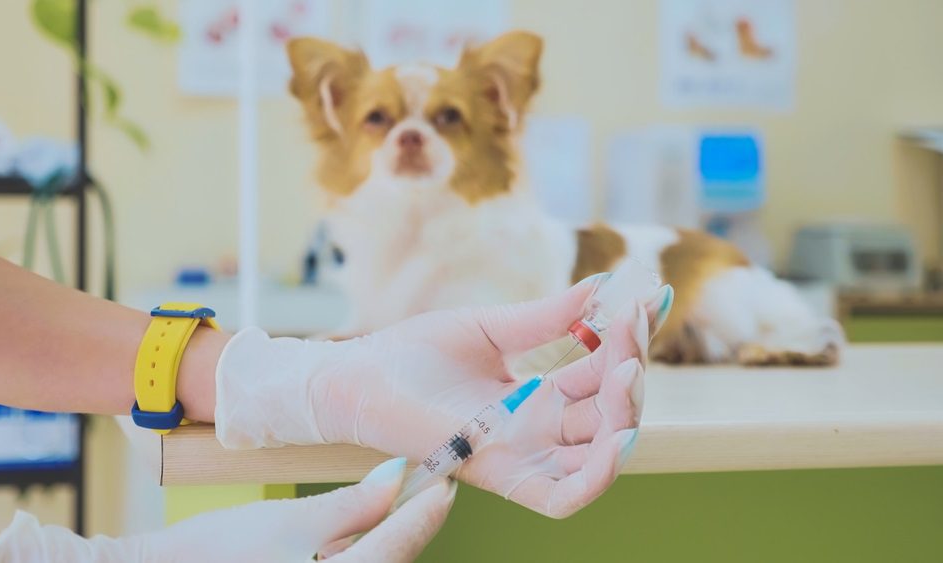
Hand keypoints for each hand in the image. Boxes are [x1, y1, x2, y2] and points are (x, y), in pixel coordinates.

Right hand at [0, 458, 453, 562]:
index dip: (423, 514)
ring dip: (385, 540)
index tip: (444, 483)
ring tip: (390, 503)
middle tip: (422, 488)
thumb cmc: (216, 550)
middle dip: (407, 529)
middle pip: (387, 561)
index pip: (395, 548)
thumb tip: (398, 477)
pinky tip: (357, 531)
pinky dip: (359, 551)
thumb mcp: (289, 521)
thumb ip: (351, 506)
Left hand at [215, 277, 672, 517]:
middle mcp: (537, 430)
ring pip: (597, 458)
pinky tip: (618, 437)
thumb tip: (603, 285)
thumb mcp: (491, 327)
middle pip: (609, 415)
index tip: (645, 298)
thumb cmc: (414, 353)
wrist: (358, 373)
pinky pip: (561, 498)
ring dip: (625, 419)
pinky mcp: (498, 475)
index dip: (628, 343)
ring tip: (627, 369)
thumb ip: (547, 316)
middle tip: (631, 328)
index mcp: (538, 396)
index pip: (601, 377)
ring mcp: (521, 455)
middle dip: (631, 373)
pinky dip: (596, 476)